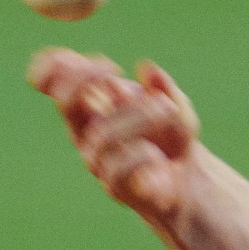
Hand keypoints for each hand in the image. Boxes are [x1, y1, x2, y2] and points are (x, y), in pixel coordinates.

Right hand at [27, 49, 200, 222]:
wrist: (191, 182)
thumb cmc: (173, 139)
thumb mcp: (175, 105)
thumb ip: (163, 87)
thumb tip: (147, 69)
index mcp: (92, 109)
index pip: (57, 84)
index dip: (61, 66)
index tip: (104, 61)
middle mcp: (88, 134)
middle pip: (67, 104)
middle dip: (88, 80)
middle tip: (118, 71)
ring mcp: (99, 162)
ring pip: (102, 136)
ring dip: (138, 116)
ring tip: (167, 109)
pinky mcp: (116, 188)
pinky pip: (119, 170)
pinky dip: (142, 156)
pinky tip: (158, 156)